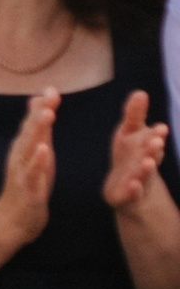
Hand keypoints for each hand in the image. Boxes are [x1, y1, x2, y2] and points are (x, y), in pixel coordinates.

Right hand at [0, 89, 58, 249]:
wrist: (14, 220)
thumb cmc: (28, 184)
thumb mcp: (35, 152)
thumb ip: (39, 127)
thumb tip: (42, 99)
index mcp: (25, 147)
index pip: (33, 122)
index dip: (42, 106)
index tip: (52, 89)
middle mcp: (21, 156)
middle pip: (30, 130)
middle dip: (40, 112)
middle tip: (50, 96)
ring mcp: (23, 172)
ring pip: (30, 148)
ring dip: (38, 130)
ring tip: (48, 114)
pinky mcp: (28, 189)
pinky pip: (33, 173)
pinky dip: (38, 161)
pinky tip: (44, 150)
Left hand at [104, 86, 168, 211]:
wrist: (129, 192)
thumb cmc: (131, 156)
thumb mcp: (130, 134)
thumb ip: (134, 115)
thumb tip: (140, 92)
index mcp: (146, 147)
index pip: (149, 138)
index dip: (155, 134)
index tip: (161, 128)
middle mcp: (145, 163)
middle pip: (149, 155)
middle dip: (153, 148)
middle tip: (157, 141)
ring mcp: (138, 180)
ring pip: (143, 174)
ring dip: (146, 168)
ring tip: (148, 162)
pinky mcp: (127, 196)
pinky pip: (131, 193)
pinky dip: (134, 189)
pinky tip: (133, 185)